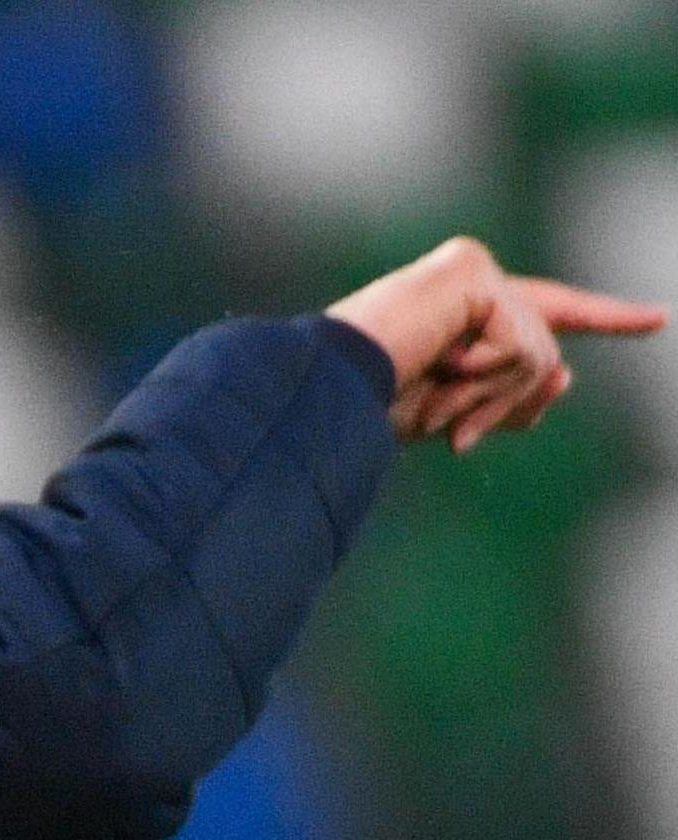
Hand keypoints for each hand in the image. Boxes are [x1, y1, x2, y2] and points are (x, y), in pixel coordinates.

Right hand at [326, 237, 666, 451]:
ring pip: (538, 357)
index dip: (606, 317)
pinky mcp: (471, 271)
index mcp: (463, 313)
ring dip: (489, 398)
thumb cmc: (367, 407)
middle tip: (453, 435)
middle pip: (544, 356)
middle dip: (505, 406)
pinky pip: (521, 347)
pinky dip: (484, 376)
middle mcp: (472, 281)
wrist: (328, 391)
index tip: (657, 320)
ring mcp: (472, 271)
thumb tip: (568, 373)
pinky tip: (441, 364)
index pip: (550, 313)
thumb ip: (512, 397)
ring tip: (436, 398)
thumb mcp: (456, 414)